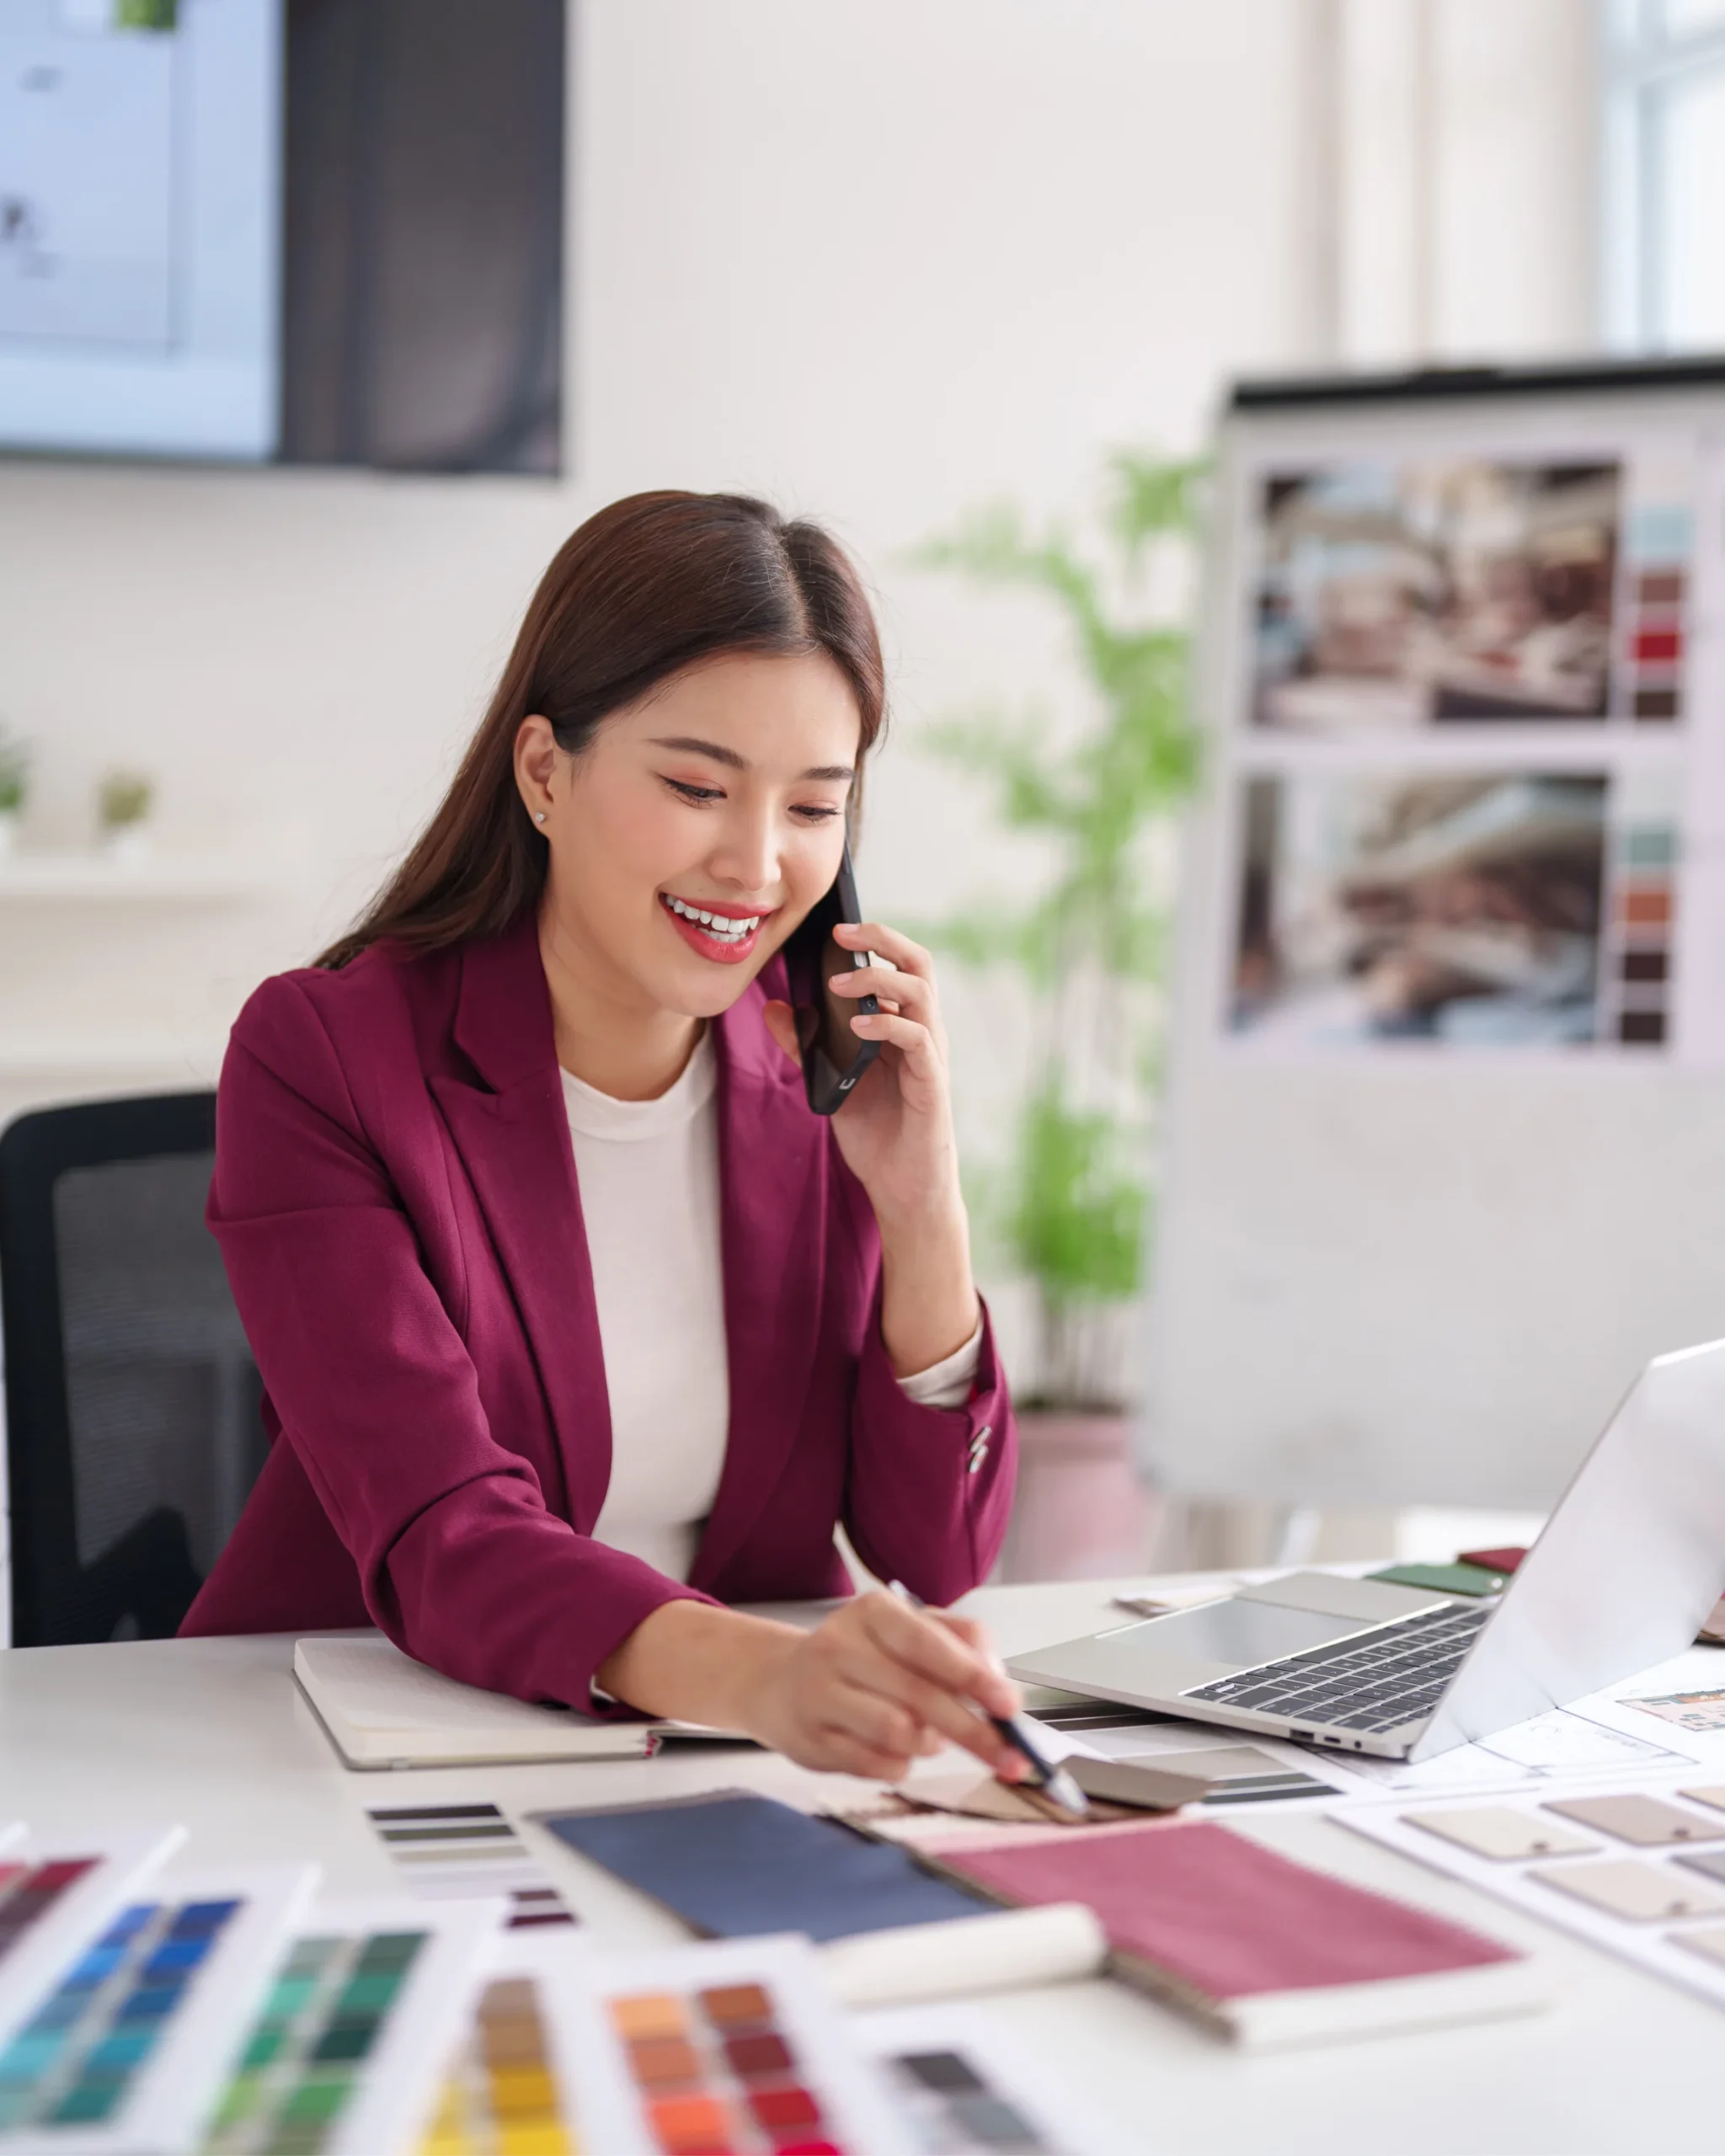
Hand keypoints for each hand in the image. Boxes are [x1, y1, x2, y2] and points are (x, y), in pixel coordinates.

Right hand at [596, 1592, 1025, 1781]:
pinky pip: (878, 1766)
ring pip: (899, 1734)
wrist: (780, 1682)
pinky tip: (896, 1750)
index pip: (928, 1644)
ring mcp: (820, 1694)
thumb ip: (961, 1644)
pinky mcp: (812, 1740)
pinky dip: (902, 1765)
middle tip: (1007, 1756)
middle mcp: (840, 1646)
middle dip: (974, 1731)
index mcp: (872, 1611)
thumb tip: (997, 1681)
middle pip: (920, 1696)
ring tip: (930, 1737)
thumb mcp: (910, 1630)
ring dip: (930, 1745)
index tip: (1008, 1705)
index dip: (973, 1677)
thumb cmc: (862, 1657)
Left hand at [762, 921, 960, 1230]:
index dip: (873, 940)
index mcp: (902, 1025)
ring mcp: (931, 1056)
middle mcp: (923, 1032)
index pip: (899, 965)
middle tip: (841, 934)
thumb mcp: (829, 1082)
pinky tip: (858, 1027)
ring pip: (921, 993)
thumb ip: (805, 1045)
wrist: (901, 1188)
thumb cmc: (875, 1134)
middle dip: (882, 940)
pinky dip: (888, 1025)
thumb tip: (774, 1007)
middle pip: (919, 964)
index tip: (832, 930)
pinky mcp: (932, 1084)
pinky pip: (918, 1040)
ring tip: (839, 985)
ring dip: (879, 979)